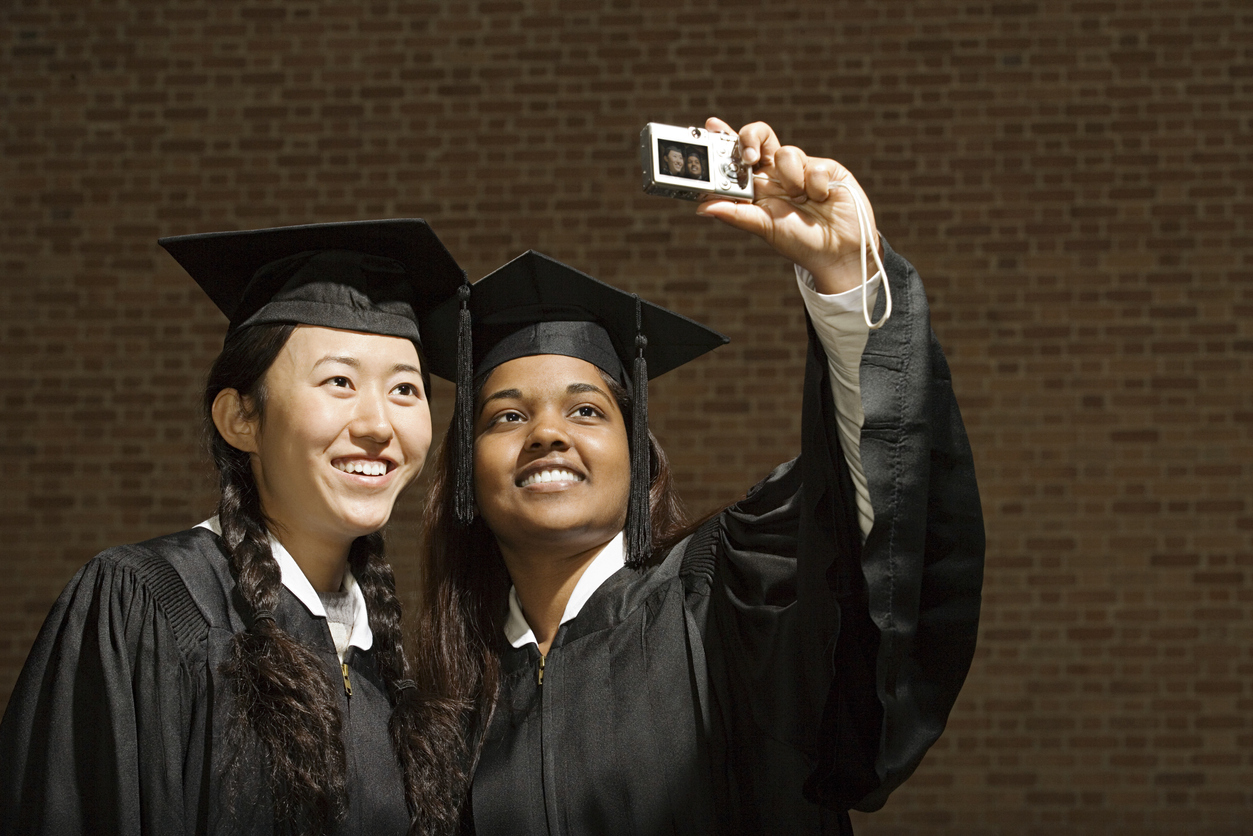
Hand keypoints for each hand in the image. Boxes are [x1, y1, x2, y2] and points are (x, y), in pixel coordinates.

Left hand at [695, 117, 879, 294]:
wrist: (839, 252)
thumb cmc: (800, 242)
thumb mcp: (764, 228)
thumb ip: (736, 214)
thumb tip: (702, 208)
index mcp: (758, 186)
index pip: (738, 156)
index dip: (725, 138)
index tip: (712, 126)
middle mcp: (777, 174)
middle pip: (759, 137)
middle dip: (751, 139)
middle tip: (750, 158)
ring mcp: (802, 168)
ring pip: (786, 153)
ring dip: (792, 180)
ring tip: (803, 200)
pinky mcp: (827, 168)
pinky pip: (814, 165)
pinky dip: (816, 186)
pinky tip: (823, 200)